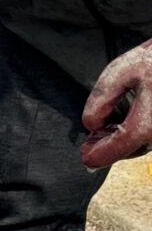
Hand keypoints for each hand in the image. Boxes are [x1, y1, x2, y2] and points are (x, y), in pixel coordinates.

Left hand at [80, 39, 151, 167]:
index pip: (120, 146)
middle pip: (133, 148)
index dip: (100, 154)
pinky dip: (137, 132)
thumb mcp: (122, 70)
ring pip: (145, 143)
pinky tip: (122, 121)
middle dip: (110, 147)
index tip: (85, 159)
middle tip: (89, 145)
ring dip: (124, 140)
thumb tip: (92, 124)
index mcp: (150, 122)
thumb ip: (102, 97)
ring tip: (103, 130)